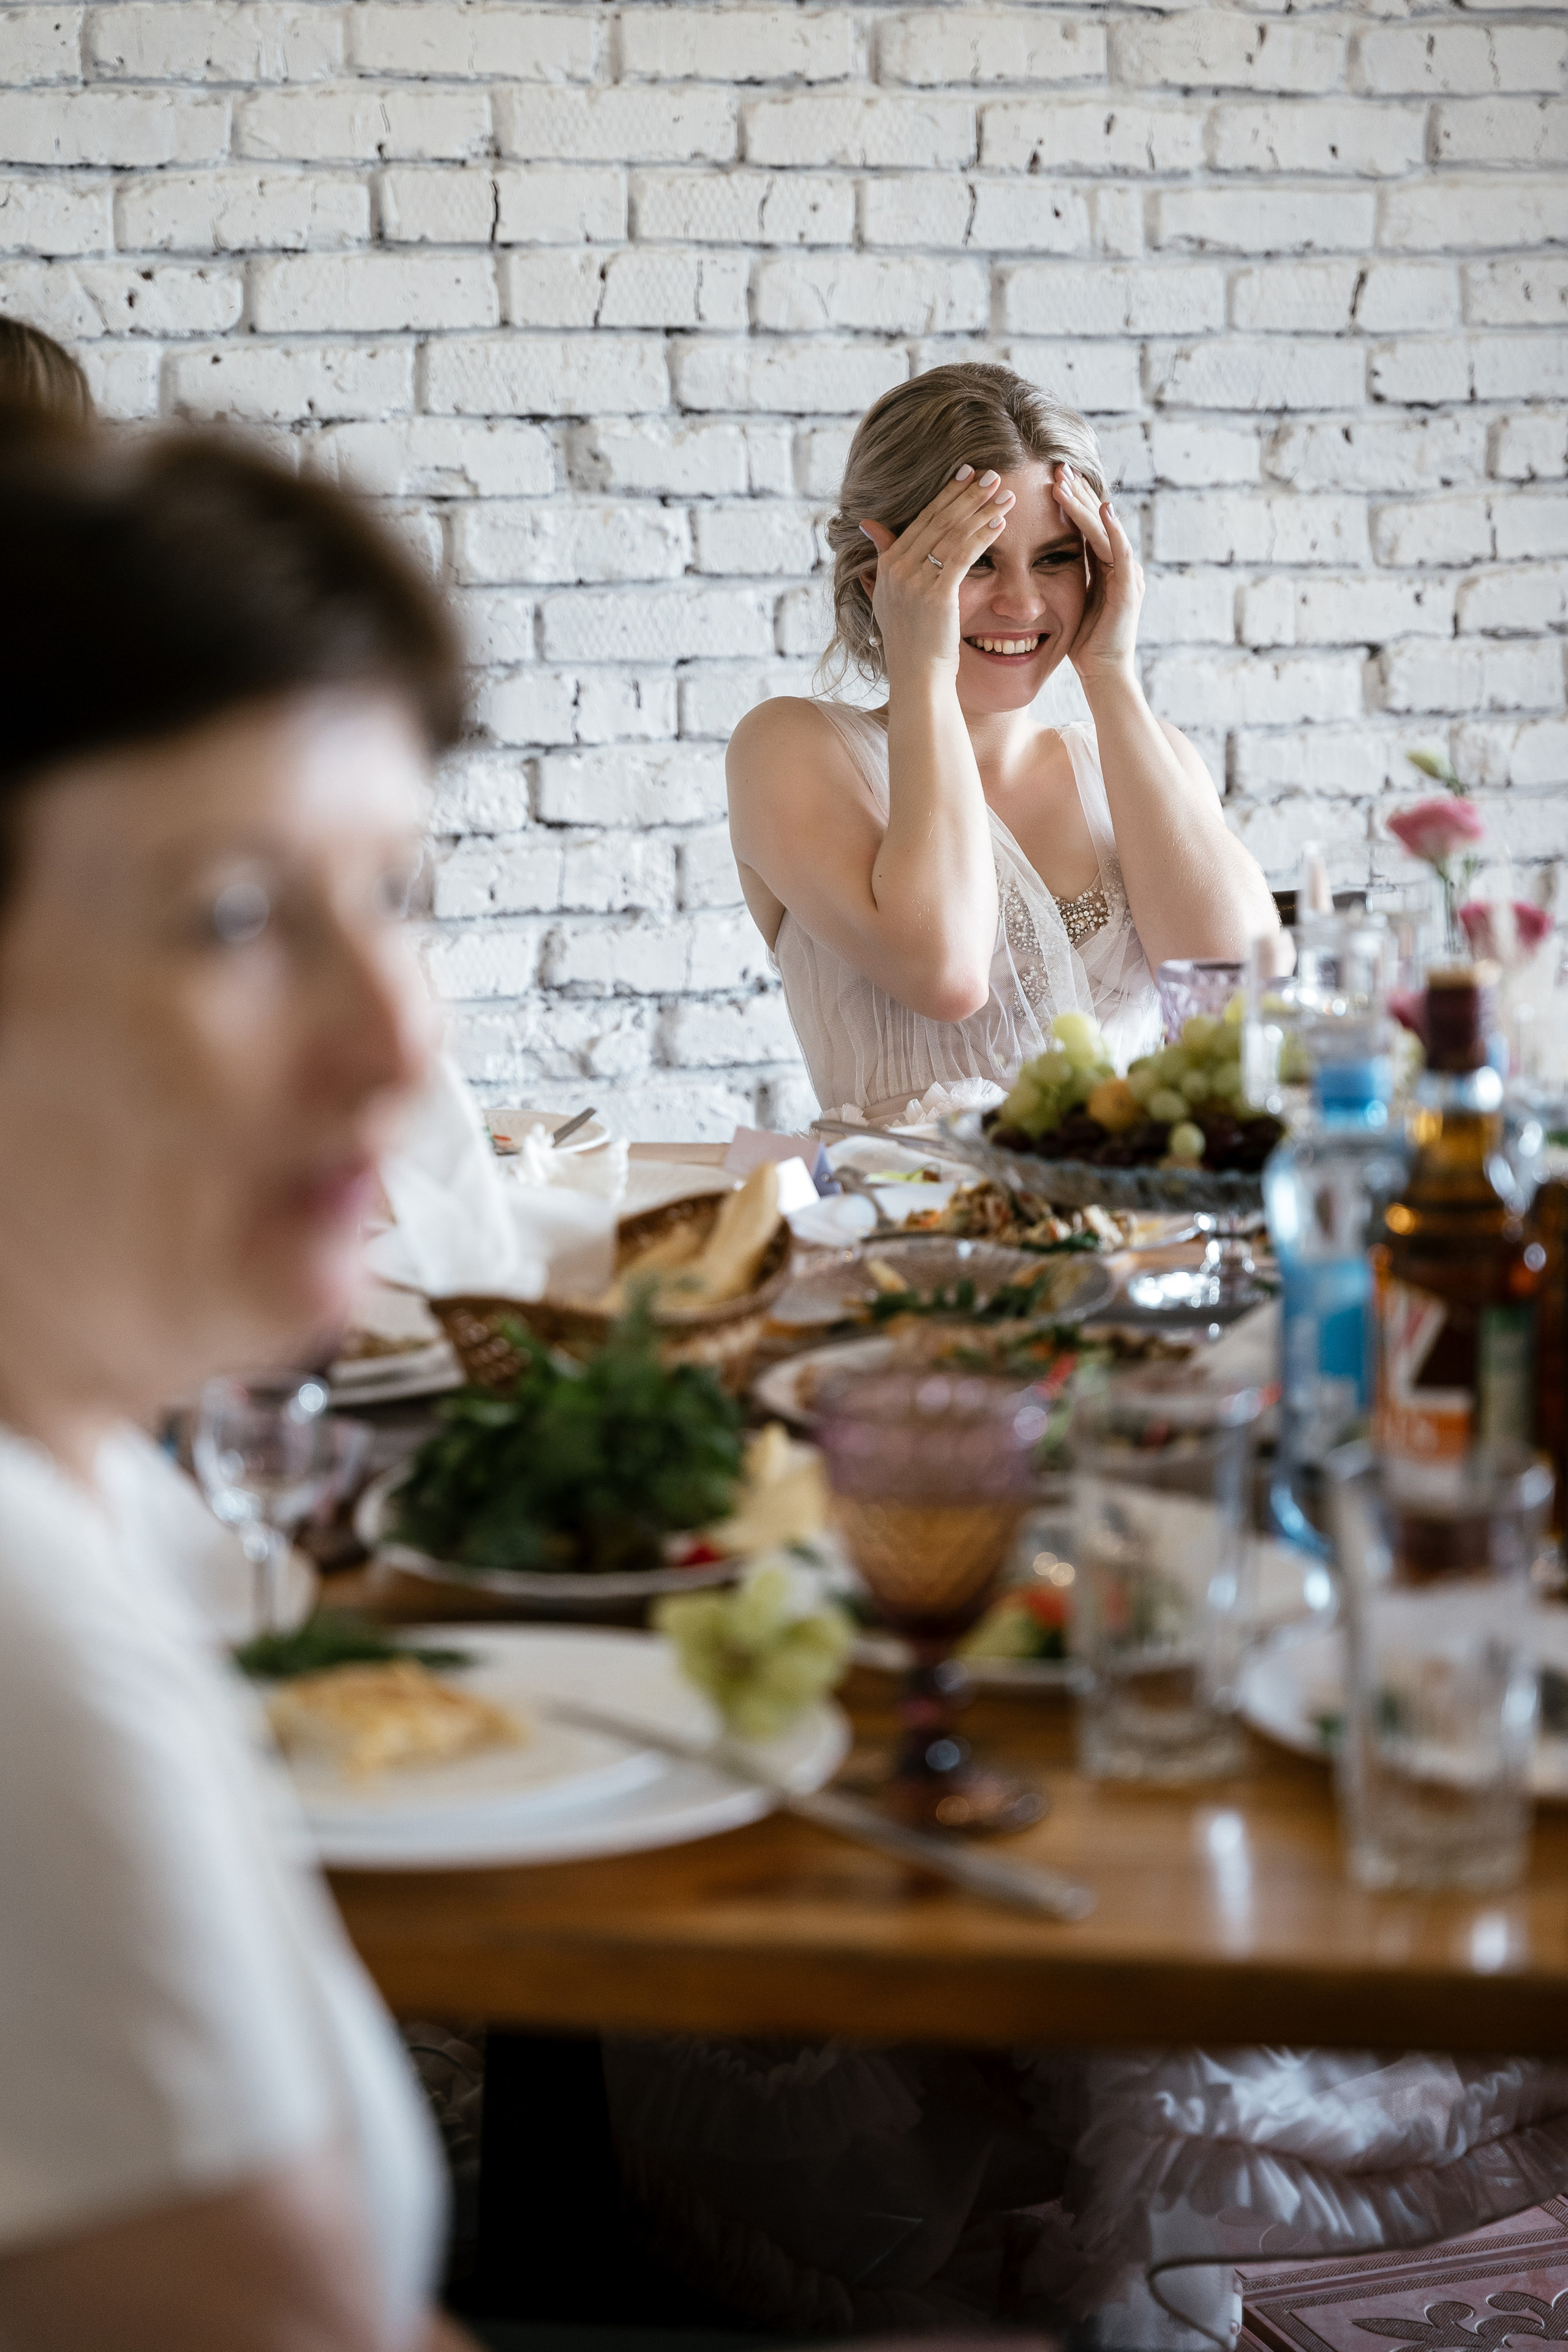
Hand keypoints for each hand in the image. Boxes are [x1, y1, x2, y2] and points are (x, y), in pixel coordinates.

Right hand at [858, 466, 1014, 682]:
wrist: (917, 677)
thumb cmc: (910, 641)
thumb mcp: (888, 595)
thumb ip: (883, 556)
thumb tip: (869, 524)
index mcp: (887, 565)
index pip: (921, 519)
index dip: (946, 493)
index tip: (966, 473)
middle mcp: (897, 569)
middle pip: (938, 520)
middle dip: (968, 494)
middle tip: (992, 474)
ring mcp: (915, 581)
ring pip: (953, 533)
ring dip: (982, 510)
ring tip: (1004, 494)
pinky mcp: (936, 595)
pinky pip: (964, 556)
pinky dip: (983, 536)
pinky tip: (1000, 523)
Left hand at [1053, 463, 1142, 687]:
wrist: (1104, 675)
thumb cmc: (1084, 645)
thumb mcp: (1069, 603)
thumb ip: (1064, 578)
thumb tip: (1041, 561)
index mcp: (1105, 567)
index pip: (1086, 526)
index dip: (1071, 502)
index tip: (1051, 478)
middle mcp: (1120, 565)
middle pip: (1097, 520)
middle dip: (1077, 493)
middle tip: (1057, 466)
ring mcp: (1128, 575)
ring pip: (1105, 530)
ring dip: (1087, 504)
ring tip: (1068, 480)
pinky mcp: (1130, 589)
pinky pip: (1121, 553)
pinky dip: (1113, 530)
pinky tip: (1103, 509)